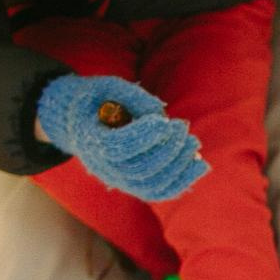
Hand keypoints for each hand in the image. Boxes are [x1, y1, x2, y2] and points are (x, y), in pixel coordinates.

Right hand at [34, 76, 207, 202]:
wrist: (79, 122)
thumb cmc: (96, 99)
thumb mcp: (108, 87)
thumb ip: (132, 96)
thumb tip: (161, 112)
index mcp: (90, 139)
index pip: (118, 147)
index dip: (144, 137)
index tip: (164, 122)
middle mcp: (102, 166)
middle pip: (139, 169)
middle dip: (167, 149)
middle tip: (183, 126)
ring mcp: (118, 179)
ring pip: (151, 184)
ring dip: (179, 166)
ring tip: (193, 143)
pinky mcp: (133, 184)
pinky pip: (158, 192)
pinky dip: (182, 181)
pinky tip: (200, 165)